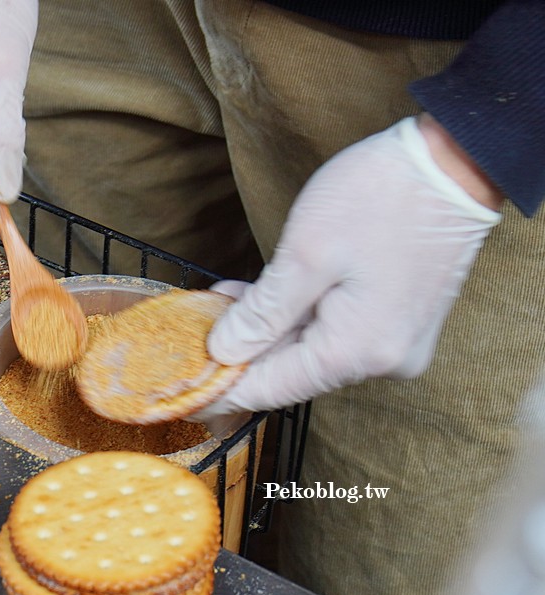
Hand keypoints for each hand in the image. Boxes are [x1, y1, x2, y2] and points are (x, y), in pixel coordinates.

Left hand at [193, 115, 501, 417]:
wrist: (454, 162)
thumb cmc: (381, 197)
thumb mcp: (304, 256)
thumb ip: (262, 315)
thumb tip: (224, 354)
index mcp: (357, 351)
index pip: (272, 389)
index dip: (221, 390)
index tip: (182, 389)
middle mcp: (382, 361)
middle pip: (292, 371)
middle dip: (242, 350)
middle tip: (195, 326)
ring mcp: (395, 343)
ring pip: (312, 350)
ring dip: (267, 329)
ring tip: (225, 299)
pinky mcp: (399, 322)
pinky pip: (336, 332)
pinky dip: (298, 317)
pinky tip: (265, 294)